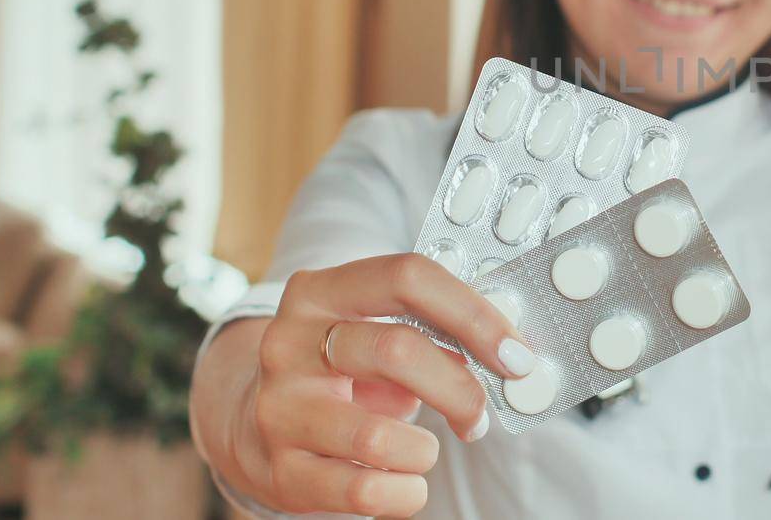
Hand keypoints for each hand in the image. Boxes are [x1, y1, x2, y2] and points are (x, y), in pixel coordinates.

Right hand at [227, 253, 532, 515]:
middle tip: (482, 414)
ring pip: (378, 437)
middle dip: (460, 388)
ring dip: (425, 450)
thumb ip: (433, 329)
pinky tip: (406, 483)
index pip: (408, 277)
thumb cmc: (342, 372)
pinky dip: (405, 493)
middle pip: (397, 350)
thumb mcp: (374, 332)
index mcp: (321, 291)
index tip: (517, 353)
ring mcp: (279, 407)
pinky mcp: (280, 470)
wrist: (253, 423)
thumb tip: (510, 354)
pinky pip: (364, 492)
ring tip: (423, 450)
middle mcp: (289, 342)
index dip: (474, 314)